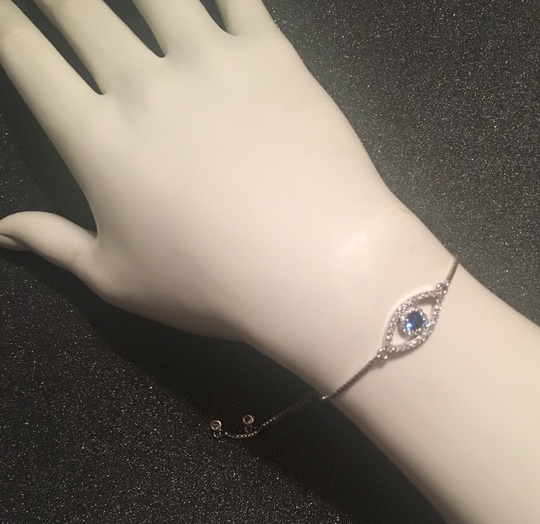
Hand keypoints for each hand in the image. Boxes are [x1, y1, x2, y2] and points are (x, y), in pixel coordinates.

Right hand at [0, 0, 440, 385]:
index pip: (27, 58)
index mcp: (96, 137)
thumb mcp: (119, 281)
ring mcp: (208, 60)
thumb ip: (55, 246)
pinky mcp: (269, 54)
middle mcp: (142, 83)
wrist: (313, 264)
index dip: (6, 27)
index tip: (4, 14)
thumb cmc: (210, 284)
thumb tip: (1, 232)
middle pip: (77, 7)